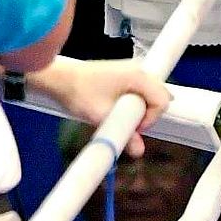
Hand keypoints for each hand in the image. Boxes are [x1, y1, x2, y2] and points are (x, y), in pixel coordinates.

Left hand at [33, 57, 170, 158]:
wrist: (59, 79)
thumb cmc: (78, 92)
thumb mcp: (102, 117)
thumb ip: (124, 134)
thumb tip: (139, 151)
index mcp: (138, 76)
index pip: (162, 101)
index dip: (150, 119)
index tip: (132, 127)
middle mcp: (139, 69)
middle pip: (158, 97)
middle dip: (146, 115)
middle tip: (126, 123)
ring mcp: (132, 69)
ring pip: (149, 95)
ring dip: (139, 109)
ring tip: (118, 115)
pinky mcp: (124, 74)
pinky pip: (139, 91)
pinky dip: (133, 103)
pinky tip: (117, 109)